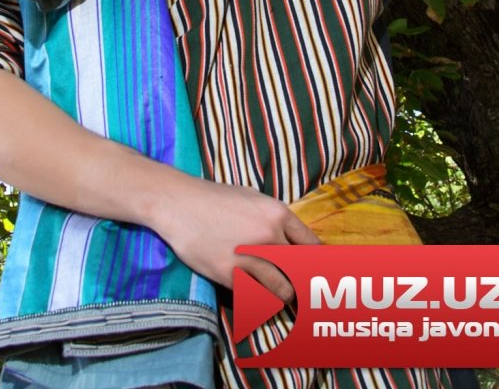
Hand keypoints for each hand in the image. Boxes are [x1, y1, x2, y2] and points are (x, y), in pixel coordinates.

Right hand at [152, 174, 319, 301]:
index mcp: (277, 213)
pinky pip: (257, 296)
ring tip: (282, 298)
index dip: (318, 263)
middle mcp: (270, 235)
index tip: (319, 275)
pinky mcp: (231, 274)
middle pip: (302, 270)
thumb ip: (274, 219)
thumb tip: (293, 240)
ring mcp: (251, 256)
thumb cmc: (215, 199)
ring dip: (283, 295)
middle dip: (303, 282)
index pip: (312, 246)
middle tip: (305, 294)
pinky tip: (256, 295)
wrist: (179, 203)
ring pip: (284, 290)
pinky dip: (259, 299)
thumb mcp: (251, 198)